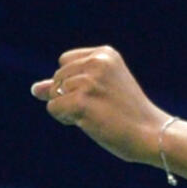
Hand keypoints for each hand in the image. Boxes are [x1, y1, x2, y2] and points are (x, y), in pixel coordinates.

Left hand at [32, 47, 172, 167]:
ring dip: (69, 110)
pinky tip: (88, 122)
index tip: (99, 94)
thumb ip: (66, 85)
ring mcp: (89, 81)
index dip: (73, 83)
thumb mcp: (98, 91)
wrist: (152, 133)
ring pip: (54, 95)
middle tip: (100, 107)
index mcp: (104, 54)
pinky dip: (66, 119)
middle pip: (57, 79)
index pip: (64, 62)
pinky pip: (54, 108)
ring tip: (96, 115)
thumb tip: (34, 89)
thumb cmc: (126, 115)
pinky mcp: (81, 100)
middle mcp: (96, 62)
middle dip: (69, 97)